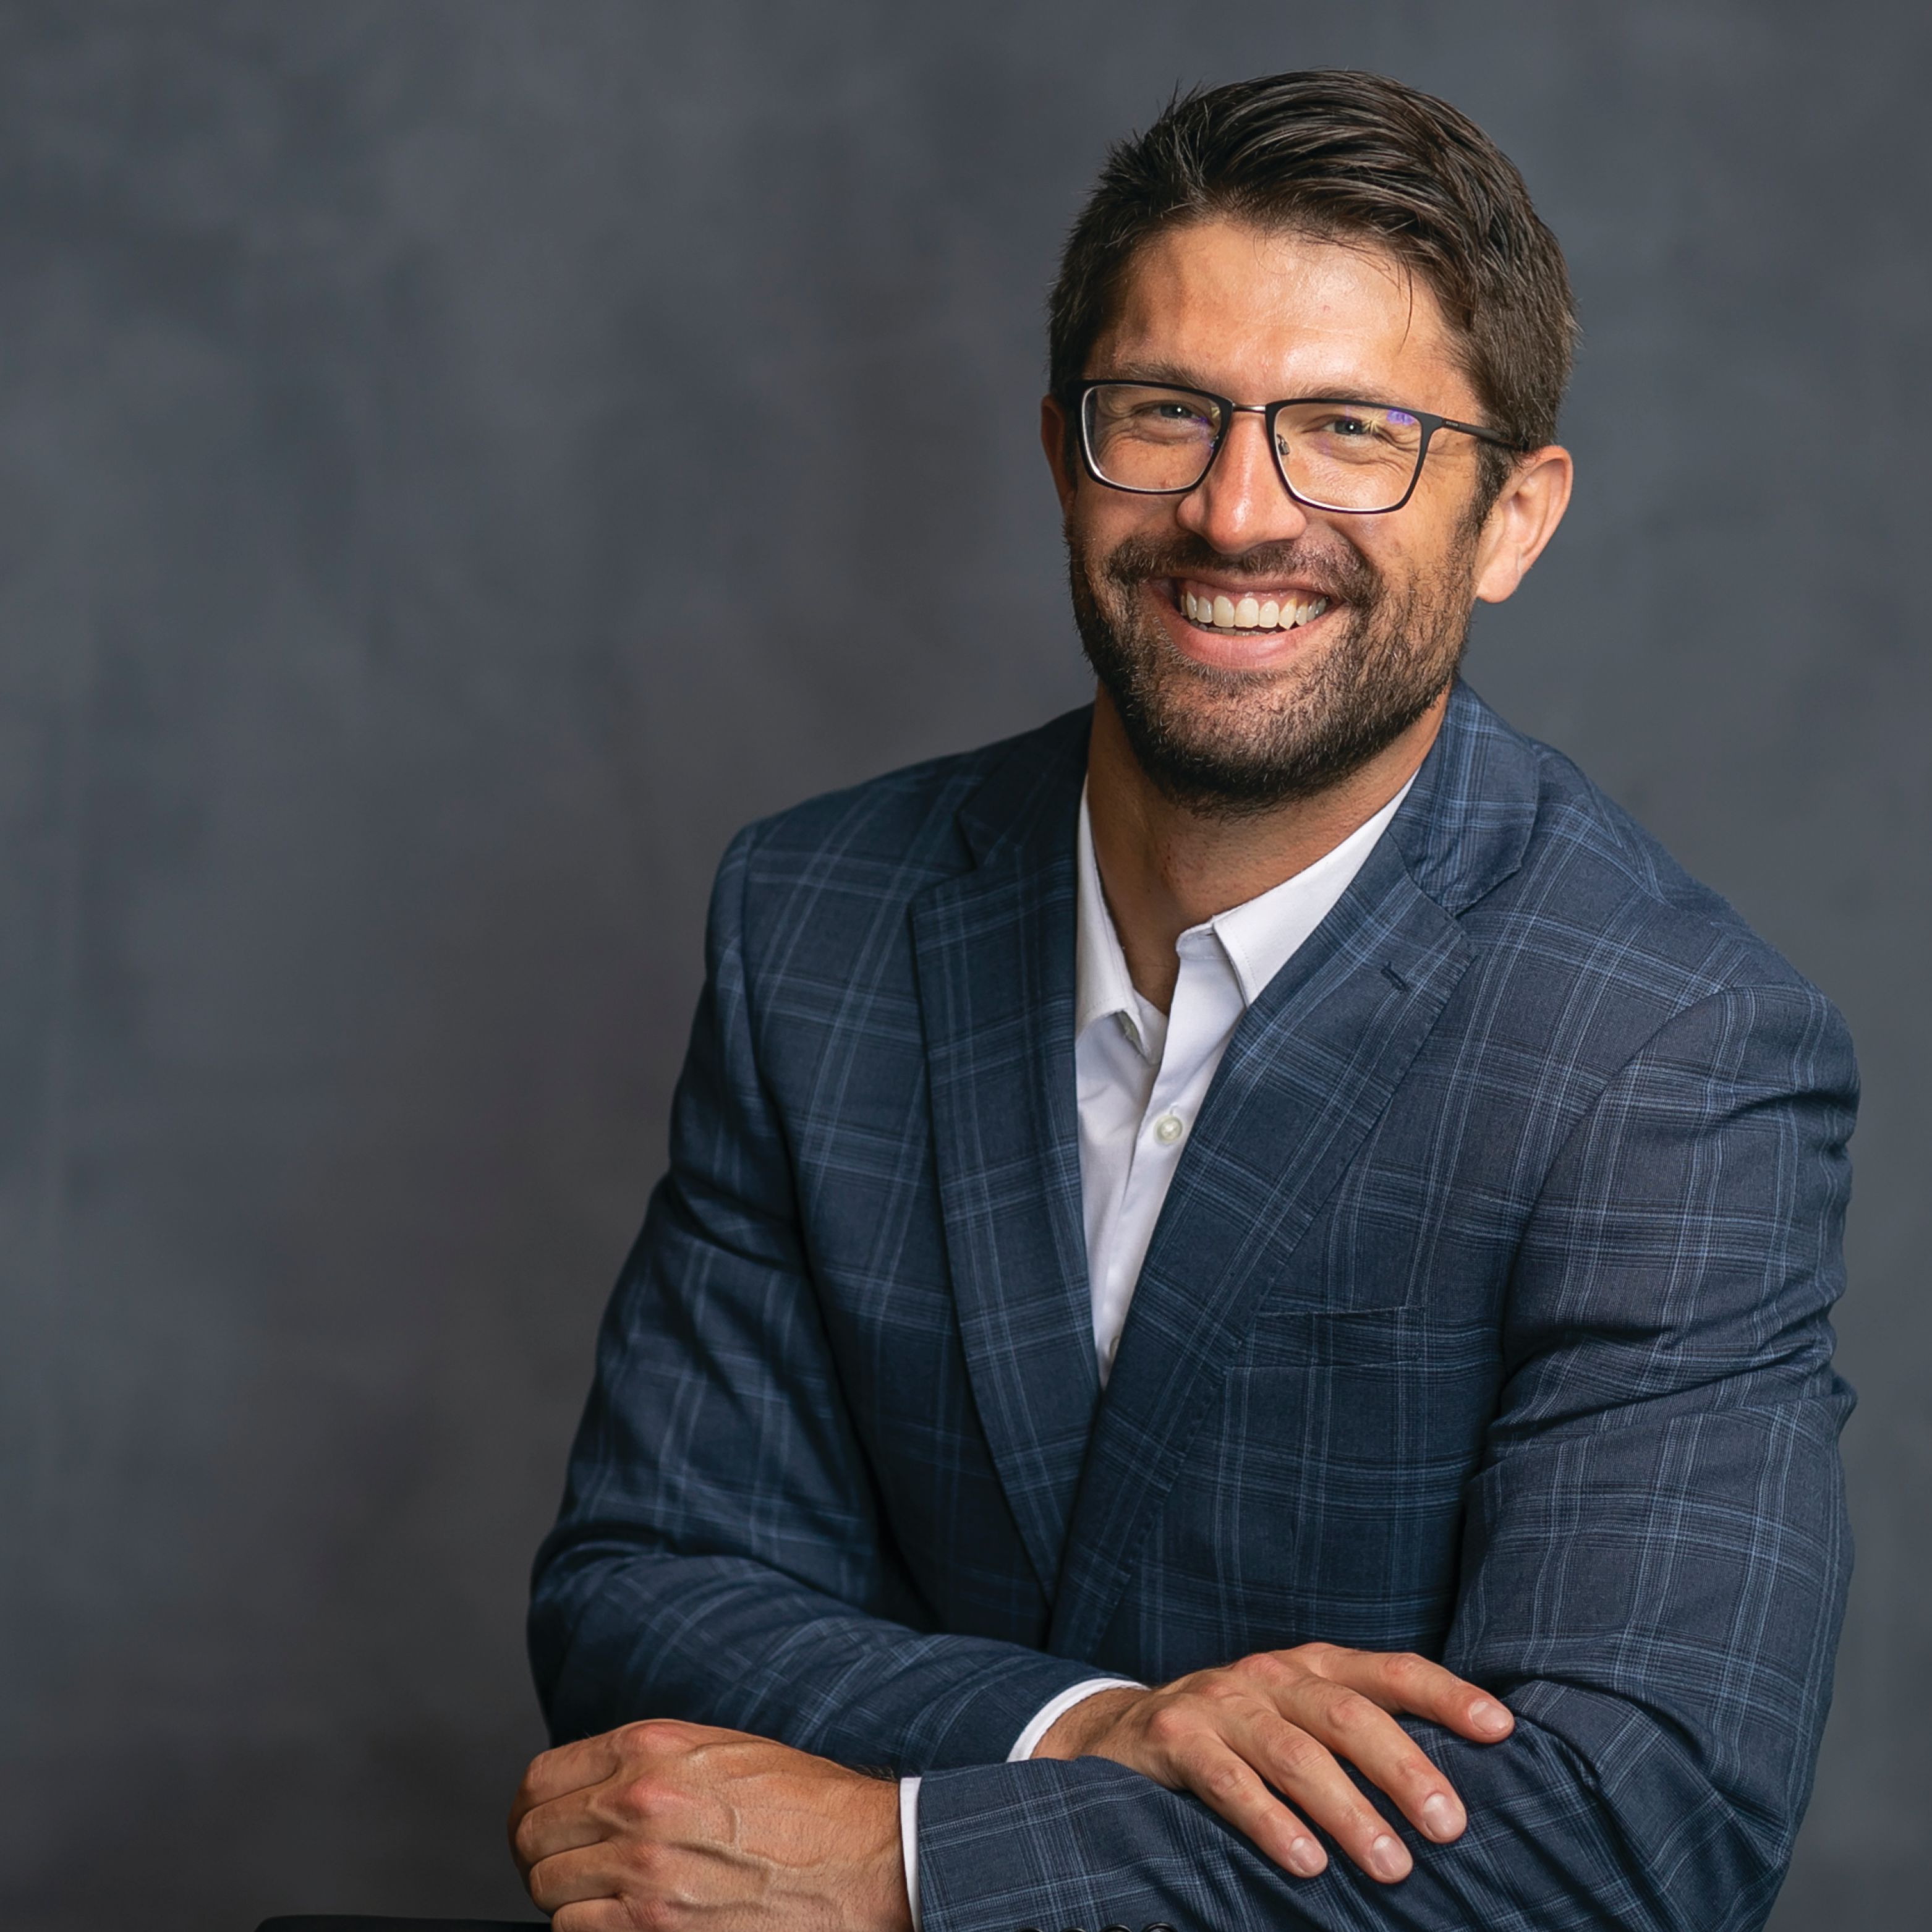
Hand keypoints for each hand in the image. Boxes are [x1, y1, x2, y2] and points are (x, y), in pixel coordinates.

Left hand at [508, 1718, 911, 1931]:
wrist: (866, 1859)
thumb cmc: (804, 1806)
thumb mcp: (720, 1751)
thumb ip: (648, 1764)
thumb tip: (592, 1790)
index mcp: (650, 1747)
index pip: (540, 1780)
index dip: (534, 1811)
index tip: (544, 1829)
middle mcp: (636, 1802)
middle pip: (532, 1839)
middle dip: (544, 1858)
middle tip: (571, 1871)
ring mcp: (642, 1872)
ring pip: (549, 1892)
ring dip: (569, 1899)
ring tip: (610, 1898)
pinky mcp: (655, 1930)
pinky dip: (591, 1931)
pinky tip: (629, 1921)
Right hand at [1035, 1643, 1512, 1884]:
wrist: (1121, 1732)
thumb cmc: (1238, 1738)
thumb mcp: (1296, 1722)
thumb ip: (1358, 1740)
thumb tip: (1452, 1796)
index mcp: (1310, 1668)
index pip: (1388, 1671)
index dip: (1445, 1694)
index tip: (1500, 1729)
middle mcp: (1270, 1677)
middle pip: (1346, 1714)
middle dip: (1403, 1768)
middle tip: (1450, 1826)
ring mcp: (1220, 1704)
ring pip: (1294, 1753)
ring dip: (1348, 1810)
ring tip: (1392, 1865)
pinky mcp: (1175, 1739)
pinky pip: (1229, 1783)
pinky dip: (1271, 1823)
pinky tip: (1305, 1862)